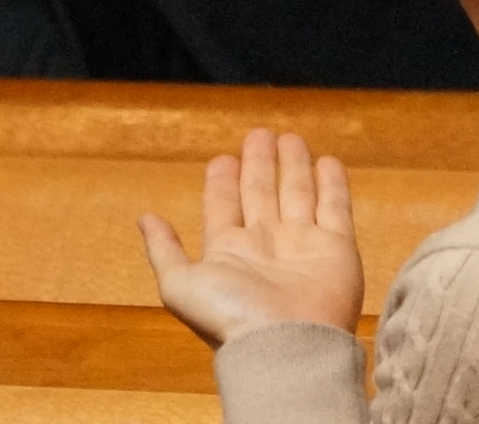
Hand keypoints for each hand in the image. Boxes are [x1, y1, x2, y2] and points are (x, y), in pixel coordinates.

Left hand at [139, 131, 364, 347]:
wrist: (285, 345)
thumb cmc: (231, 317)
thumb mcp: (180, 285)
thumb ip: (163, 250)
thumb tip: (144, 217)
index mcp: (228, 252)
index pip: (224, 206)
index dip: (222, 182)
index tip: (222, 158)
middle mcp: (265, 245)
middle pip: (261, 193)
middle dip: (259, 164)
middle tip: (259, 134)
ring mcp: (301, 244)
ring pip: (297, 194)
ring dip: (293, 166)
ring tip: (290, 138)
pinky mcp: (335, 247)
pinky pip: (335, 207)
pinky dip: (332, 184)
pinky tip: (327, 162)